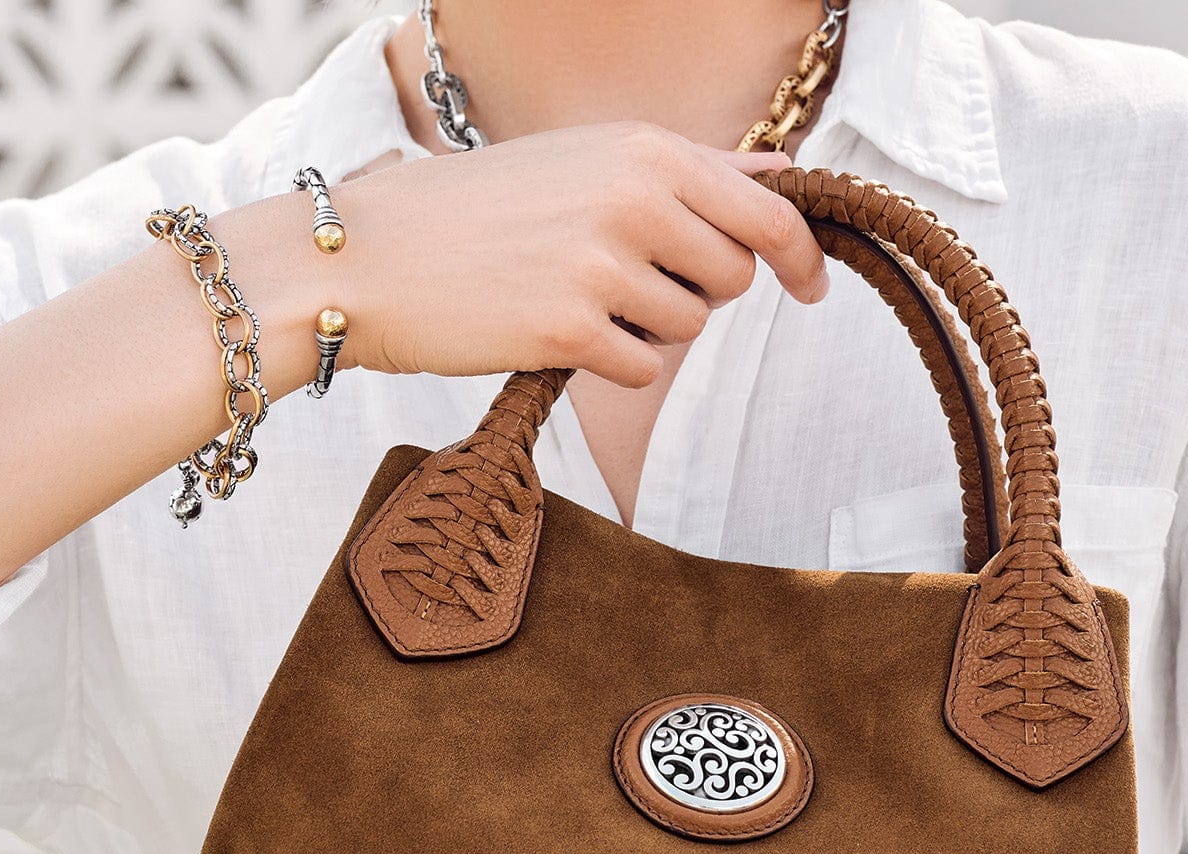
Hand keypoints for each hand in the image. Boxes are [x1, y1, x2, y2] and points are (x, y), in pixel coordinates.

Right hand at [317, 123, 827, 386]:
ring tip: (579, 300)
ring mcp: (603, 264)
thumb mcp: (585, 160)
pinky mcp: (571, 330)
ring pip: (687, 329)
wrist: (375, 256)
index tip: (812, 288)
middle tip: (628, 285)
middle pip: (732, 279)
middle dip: (697, 293)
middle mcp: (634, 197)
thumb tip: (778, 172)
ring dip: (648, 330)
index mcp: (645, 149)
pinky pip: (642, 369)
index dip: (801, 259)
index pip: (768, 211)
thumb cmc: (480, 211)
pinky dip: (611, 362)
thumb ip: (686, 171)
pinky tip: (558, 332)